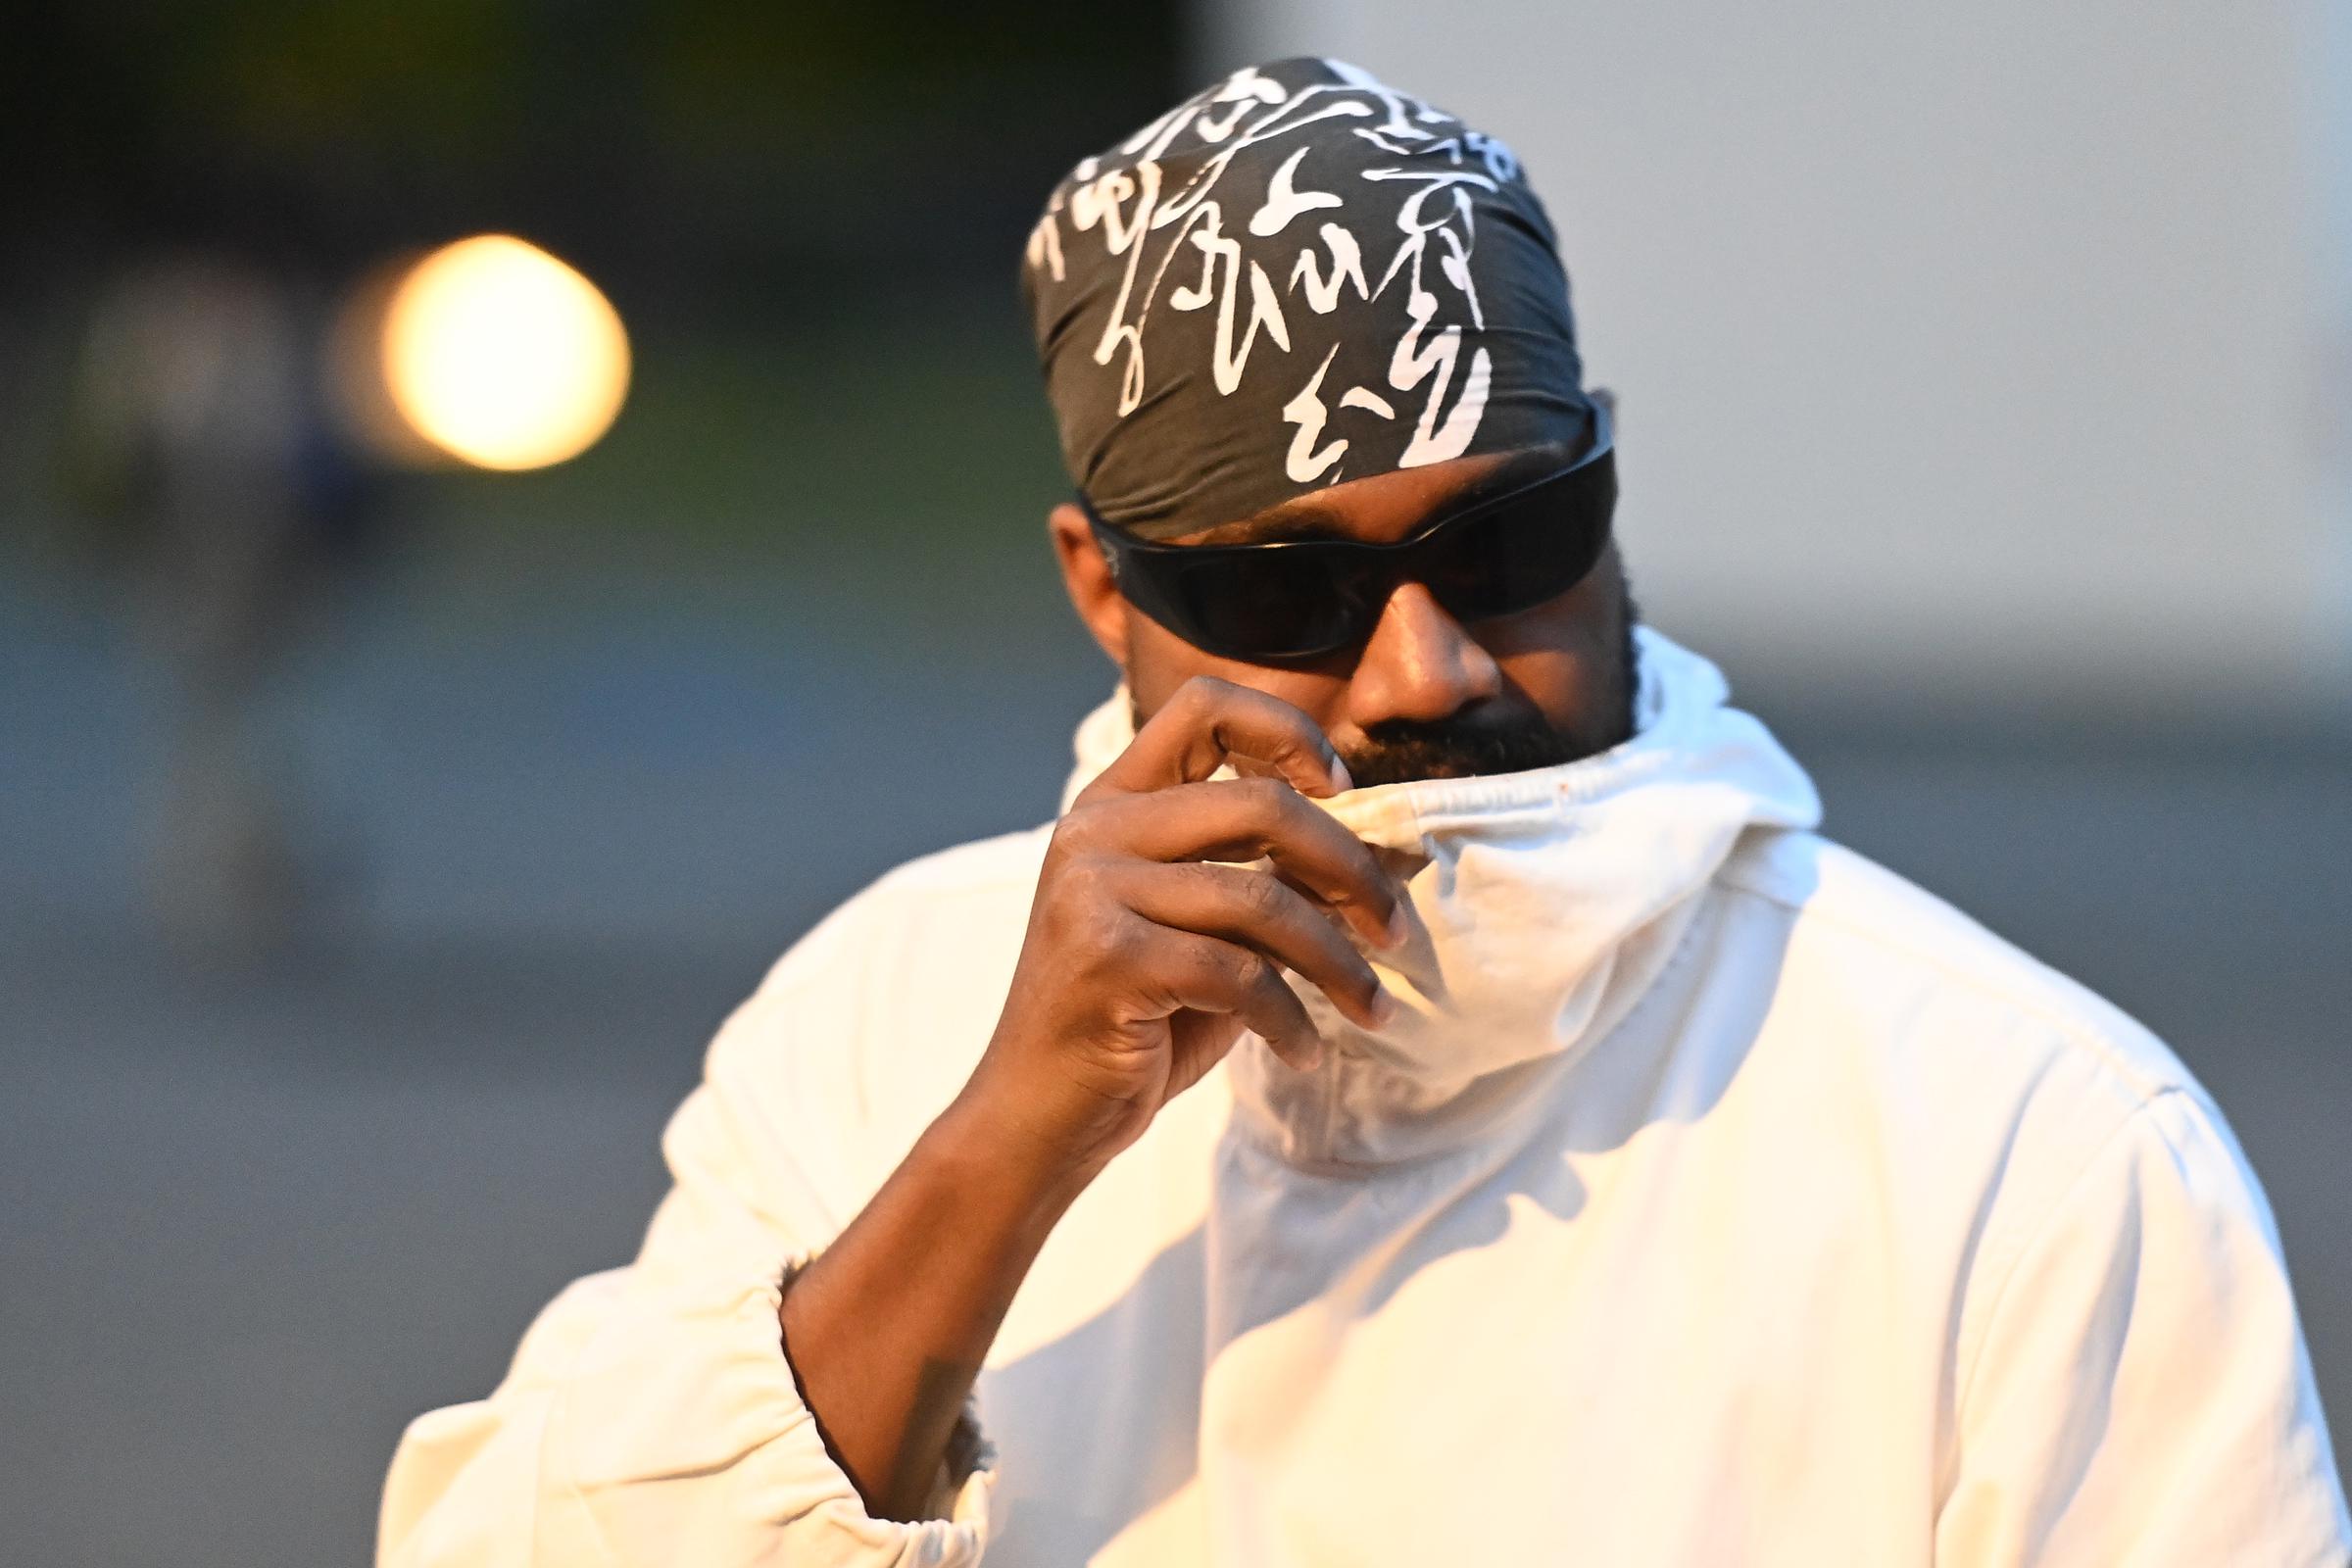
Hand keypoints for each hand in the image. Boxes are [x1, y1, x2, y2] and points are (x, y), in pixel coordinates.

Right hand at [960, 677, 1404, 1180]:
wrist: (1039, 1120)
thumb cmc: (1135, 1024)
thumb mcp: (1207, 936)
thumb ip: (1270, 882)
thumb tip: (1392, 856)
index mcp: (1113, 803)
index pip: (1203, 708)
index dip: (1287, 733)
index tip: (1343, 793)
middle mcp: (1094, 830)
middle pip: (1260, 804)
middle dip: (1351, 870)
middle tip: (1394, 931)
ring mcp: (1092, 890)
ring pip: (1262, 898)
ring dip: (1337, 963)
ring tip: (1370, 1009)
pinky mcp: (1106, 958)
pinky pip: (1239, 974)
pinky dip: (1290, 1020)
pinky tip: (1304, 1052)